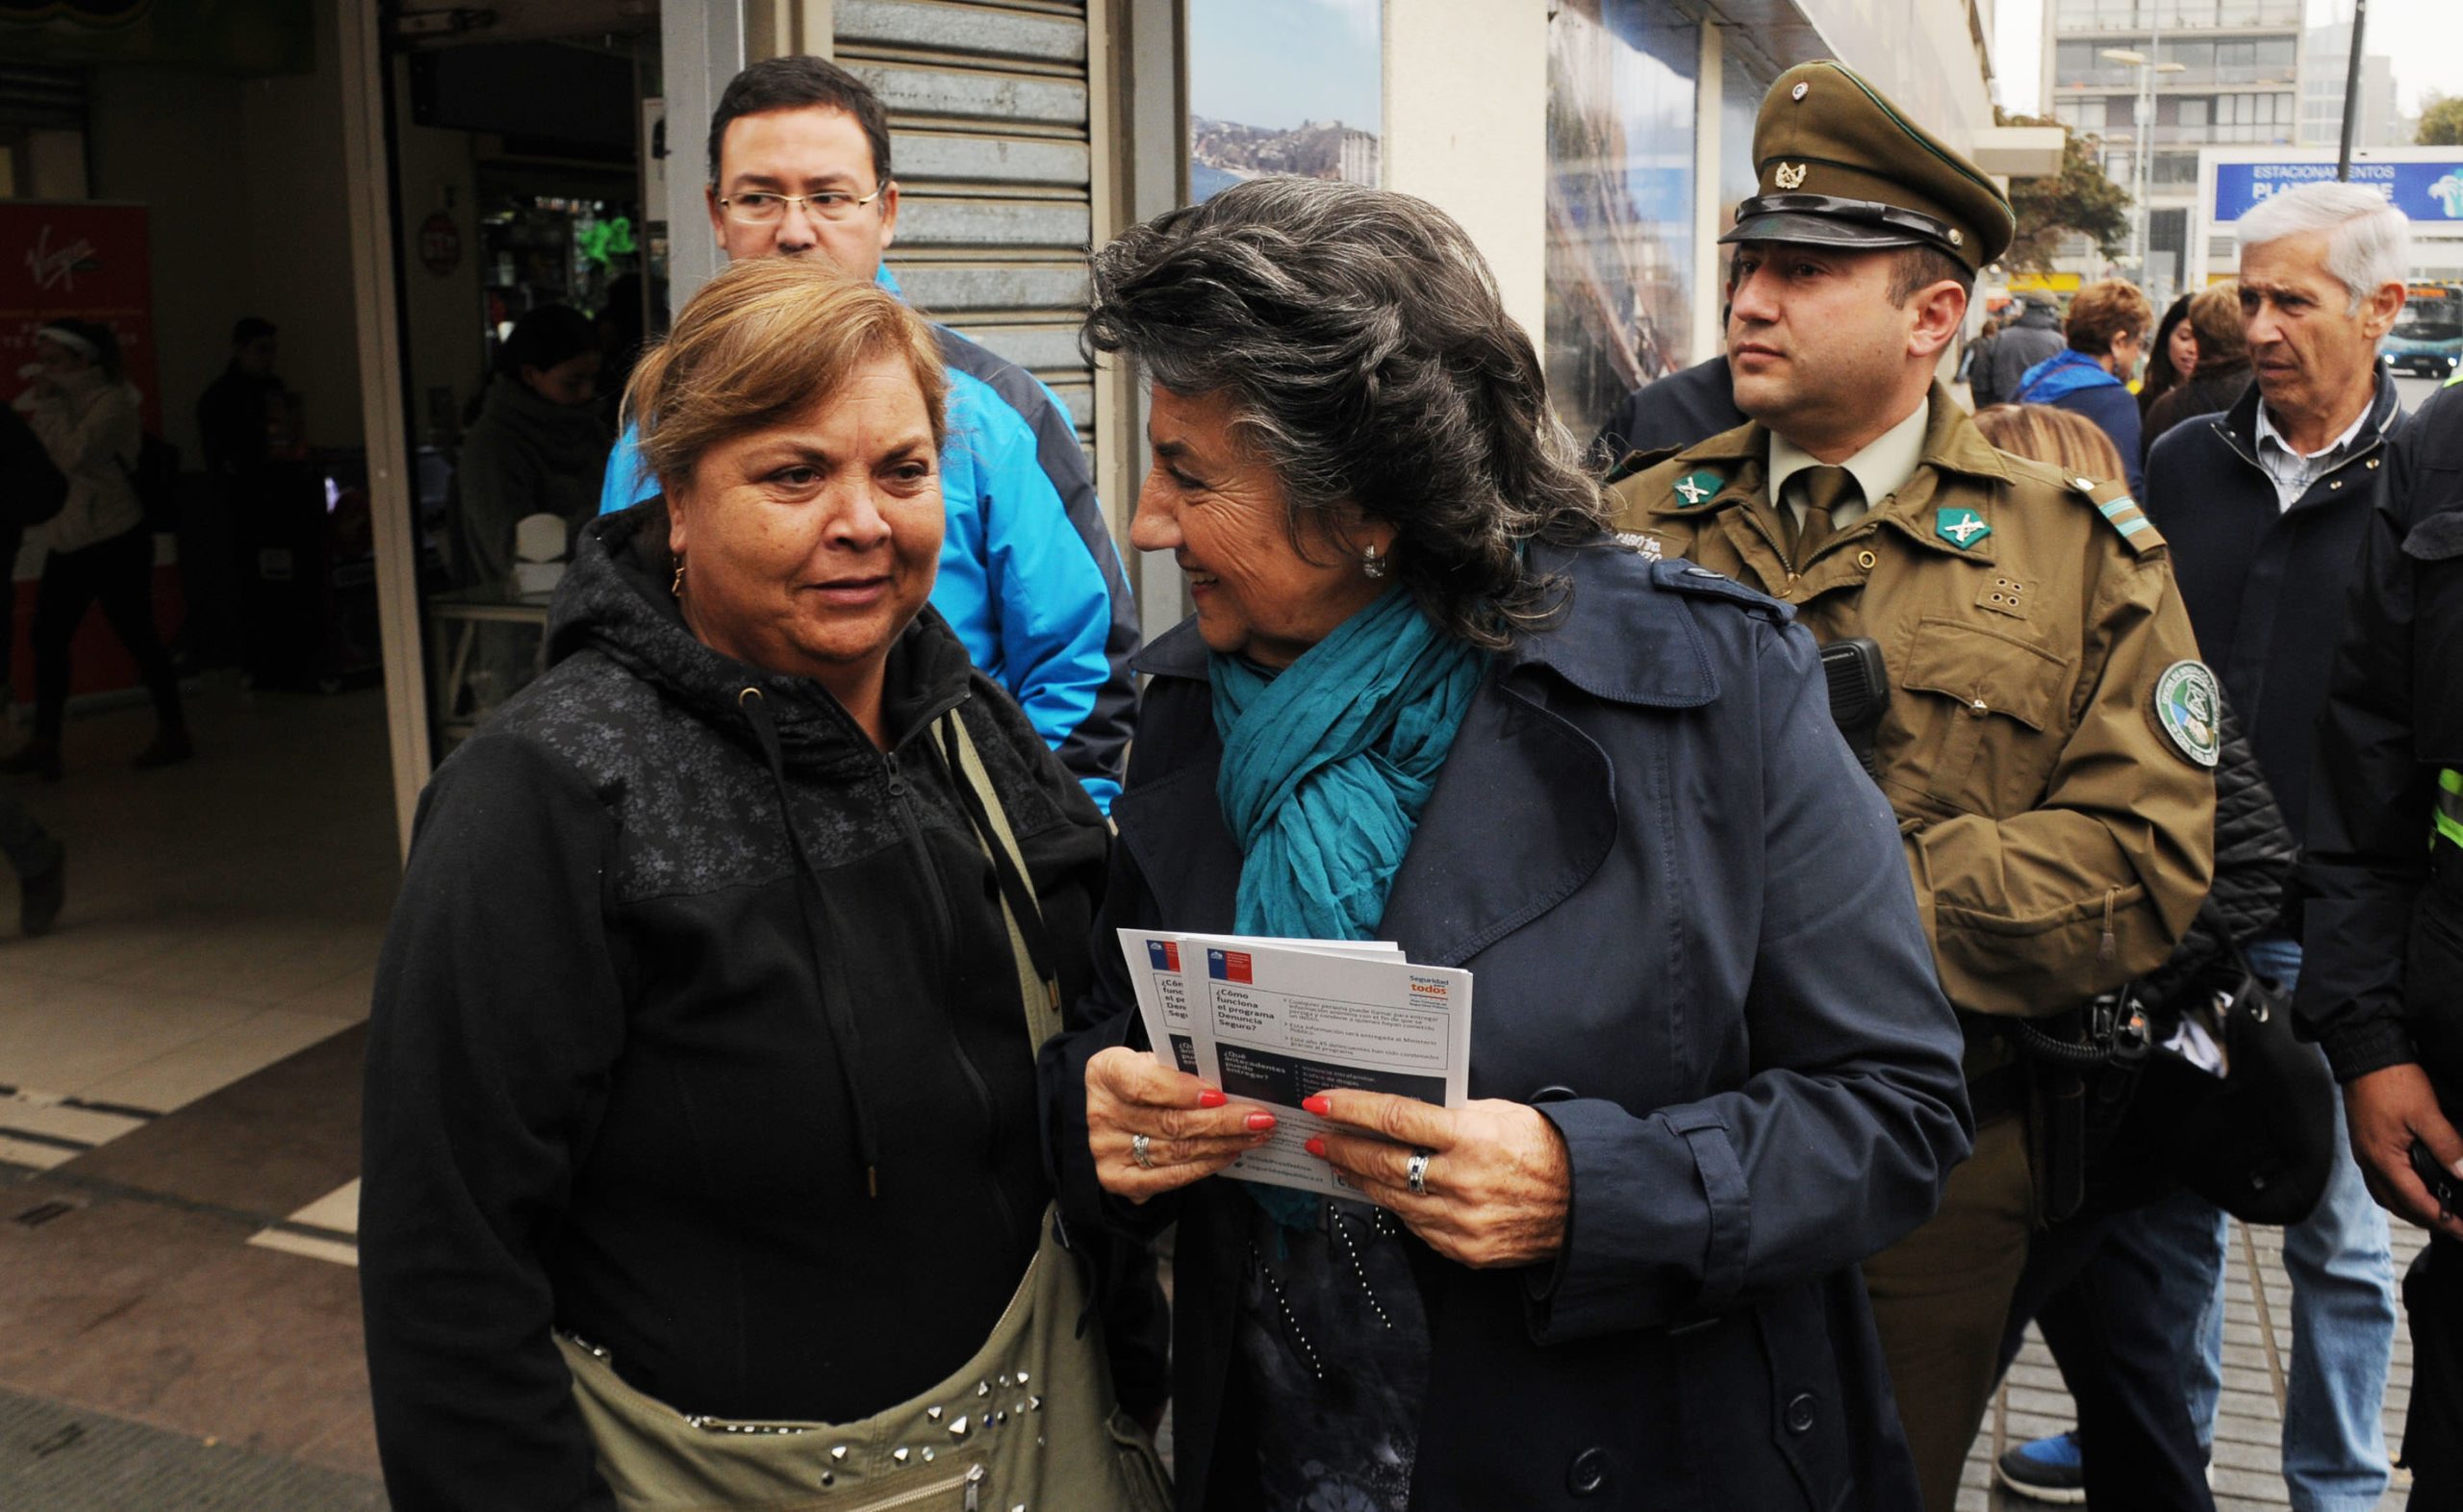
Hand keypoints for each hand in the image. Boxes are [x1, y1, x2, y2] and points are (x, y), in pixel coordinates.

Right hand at [1085, 1046, 1274, 1203]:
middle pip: (1169, 1122)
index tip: (1219, 1095)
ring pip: (1176, 1151)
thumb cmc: (1143, 1078)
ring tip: (1255, 1135)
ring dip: (1223, 1144)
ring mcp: (1106, 1149)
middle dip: (1222, 1121)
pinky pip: (1168, 1177)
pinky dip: (1204, 1166)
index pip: (1143, 1083)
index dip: (1182, 1090)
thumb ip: (1180, 1071)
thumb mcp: (1154, 1062)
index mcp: (1106, 1072)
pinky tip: (1230, 1154)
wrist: (1116, 1108)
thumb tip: (1232, 1086)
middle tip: (1260, 1118)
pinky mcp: (1117, 1178)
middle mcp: (1101, 1113)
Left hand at [1304, 1091, 1569, 1268]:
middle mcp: (1463, 1182)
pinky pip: (1416, 1226)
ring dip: (1360, 1179)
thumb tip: (1402, 1112)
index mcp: (1472, 1138)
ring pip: (1392, 1198)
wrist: (1584, 1204)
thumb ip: (1452, 1113)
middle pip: (1383, 1162)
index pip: (1397, 1119)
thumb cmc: (1544, 1149)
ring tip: (1340, 1163)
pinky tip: (1381, 1190)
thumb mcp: (1501, 1113)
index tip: (1323, 1104)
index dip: (1353, 1110)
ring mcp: (1462, 1221)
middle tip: (1318, 1138)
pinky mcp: (1465, 1249)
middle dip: (1343, 1148)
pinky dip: (1396, 1205)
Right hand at [2345, 1062, 2462, 1240]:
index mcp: (2382, 1158)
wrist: (2362, 1052)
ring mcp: (2363, 1152)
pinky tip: (2413, 1185)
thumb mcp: (2427, 1114)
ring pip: (2386, 1195)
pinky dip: (2399, 1192)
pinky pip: (2380, 1180)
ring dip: (2411, 1208)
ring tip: (2437, 1211)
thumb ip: (2447, 1147)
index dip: (2443, 1220)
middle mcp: (2368, 1161)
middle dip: (2427, 1220)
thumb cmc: (2392, 1080)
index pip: (2416, 1202)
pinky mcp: (2364, 1142)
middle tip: (2455, 1226)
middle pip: (2397, 1205)